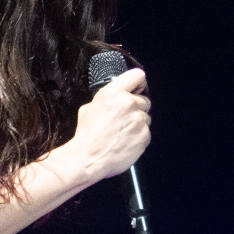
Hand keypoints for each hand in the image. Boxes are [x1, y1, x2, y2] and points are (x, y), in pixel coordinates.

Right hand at [66, 68, 150, 182]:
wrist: (88, 158)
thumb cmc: (87, 135)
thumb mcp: (89, 107)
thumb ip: (107, 99)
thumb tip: (116, 98)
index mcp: (113, 93)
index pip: (137, 75)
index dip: (138, 83)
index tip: (136, 89)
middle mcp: (128, 103)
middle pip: (144, 100)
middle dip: (136, 108)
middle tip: (123, 118)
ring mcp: (138, 120)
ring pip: (146, 117)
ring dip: (138, 123)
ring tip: (122, 132)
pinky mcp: (144, 135)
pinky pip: (146, 132)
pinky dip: (139, 136)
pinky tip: (126, 141)